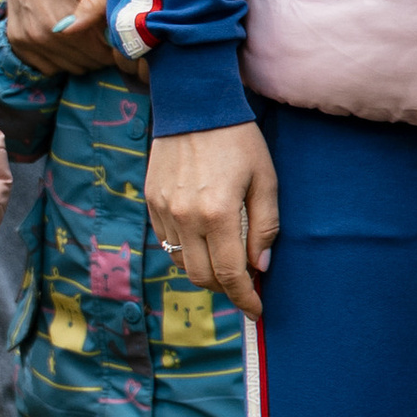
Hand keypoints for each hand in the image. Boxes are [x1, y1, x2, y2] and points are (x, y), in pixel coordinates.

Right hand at [0, 0, 114, 75]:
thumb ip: (104, 3)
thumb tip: (118, 31)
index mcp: (64, 24)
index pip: (106, 55)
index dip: (119, 43)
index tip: (122, 27)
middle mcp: (41, 37)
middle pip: (90, 63)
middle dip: (103, 48)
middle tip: (106, 23)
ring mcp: (26, 40)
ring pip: (71, 66)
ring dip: (84, 53)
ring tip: (88, 25)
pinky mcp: (16, 38)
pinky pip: (47, 64)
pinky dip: (60, 55)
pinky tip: (67, 33)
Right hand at [147, 121, 279, 321]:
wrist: (194, 105)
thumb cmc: (239, 140)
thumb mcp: (265, 180)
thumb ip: (265, 227)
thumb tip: (260, 267)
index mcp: (217, 213)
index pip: (230, 274)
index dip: (244, 298)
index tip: (256, 311)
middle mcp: (185, 216)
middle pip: (201, 277)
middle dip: (225, 288)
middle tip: (243, 283)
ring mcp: (163, 209)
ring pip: (181, 262)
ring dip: (204, 270)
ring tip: (225, 259)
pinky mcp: (151, 201)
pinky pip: (166, 241)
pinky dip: (186, 250)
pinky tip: (204, 237)